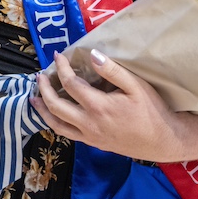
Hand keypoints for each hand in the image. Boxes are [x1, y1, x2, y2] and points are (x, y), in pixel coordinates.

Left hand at [31, 50, 186, 162]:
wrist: (164, 140)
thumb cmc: (152, 111)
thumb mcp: (136, 86)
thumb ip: (113, 71)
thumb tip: (92, 55)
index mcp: (99, 106)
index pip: (70, 83)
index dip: (61, 68)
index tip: (58, 56)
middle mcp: (89, 123)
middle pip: (56, 105)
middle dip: (44, 88)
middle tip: (39, 76)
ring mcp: (89, 135)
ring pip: (56, 124)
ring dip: (42, 110)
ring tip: (34, 98)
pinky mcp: (93, 143)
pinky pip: (67, 134)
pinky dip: (55, 123)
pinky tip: (53, 115)